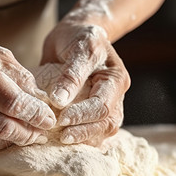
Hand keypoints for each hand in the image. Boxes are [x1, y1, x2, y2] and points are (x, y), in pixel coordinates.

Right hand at [0, 32, 55, 150]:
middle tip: (44, 131)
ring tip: (31, 134)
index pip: (13, 102)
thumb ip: (22, 79)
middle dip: (29, 132)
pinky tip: (10, 135)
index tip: (49, 119)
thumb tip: (42, 103)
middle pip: (3, 125)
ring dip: (16, 139)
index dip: (35, 114)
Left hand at [41, 22, 129, 145]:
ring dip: (84, 139)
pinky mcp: (95, 111)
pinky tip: (65, 141)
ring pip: (102, 131)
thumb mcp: (79, 48)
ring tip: (62, 141)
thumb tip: (59, 101)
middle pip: (106, 123)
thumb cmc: (78, 37)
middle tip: (61, 137)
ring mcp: (107, 105)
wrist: (76, 33)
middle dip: (83, 132)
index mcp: (116, 80)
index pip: (102, 105)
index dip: (82, 115)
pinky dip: (82, 138)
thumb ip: (71, 75)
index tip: (61, 120)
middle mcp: (115, 96)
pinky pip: (94, 131)